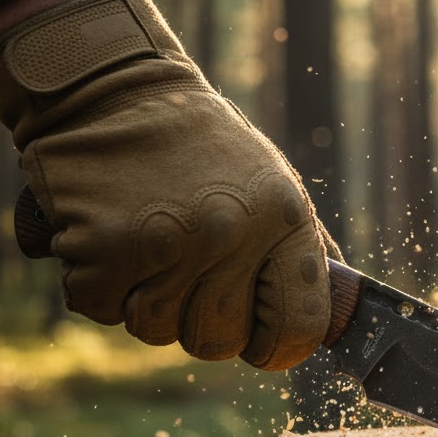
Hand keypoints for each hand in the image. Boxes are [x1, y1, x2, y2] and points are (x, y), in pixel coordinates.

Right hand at [0, 0, 330, 369]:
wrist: (117, 89)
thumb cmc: (205, 150)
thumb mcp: (276, 188)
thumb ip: (305, 255)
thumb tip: (339, 322)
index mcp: (285, 218)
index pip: (302, 326)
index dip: (278, 347)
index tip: (259, 339)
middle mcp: (231, 233)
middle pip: (216, 343)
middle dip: (197, 320)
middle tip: (186, 268)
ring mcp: (167, 240)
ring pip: (153, 329)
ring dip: (143, 298)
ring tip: (148, 241)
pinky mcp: (103, 244)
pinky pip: (100, 308)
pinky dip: (98, 283)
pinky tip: (109, 233)